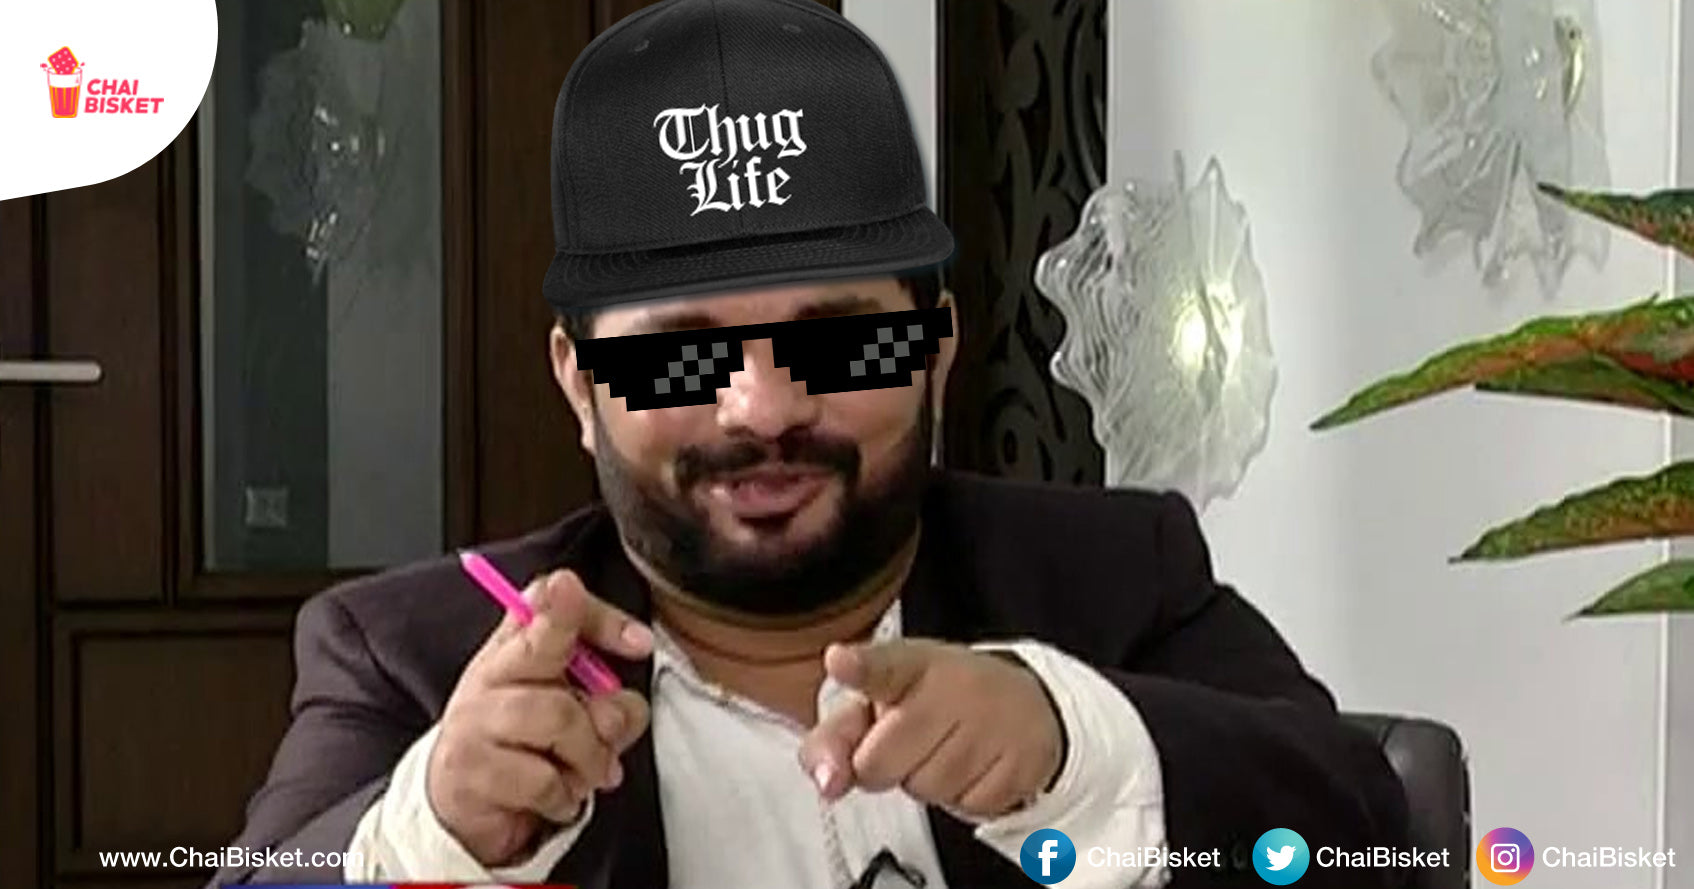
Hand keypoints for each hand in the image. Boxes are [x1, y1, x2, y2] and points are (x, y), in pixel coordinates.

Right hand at [427, 569, 653, 866]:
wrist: (461, 803)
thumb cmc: (523, 746)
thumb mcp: (573, 715)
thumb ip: (609, 706)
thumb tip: (622, 711)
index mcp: (515, 648)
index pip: (546, 604)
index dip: (596, 615)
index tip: (640, 642)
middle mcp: (490, 675)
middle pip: (537, 646)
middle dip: (573, 641)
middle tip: (610, 663)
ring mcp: (474, 720)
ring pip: (558, 718)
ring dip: (590, 754)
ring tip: (589, 771)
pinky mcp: (469, 769)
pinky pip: (542, 778)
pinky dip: (565, 794)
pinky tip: (559, 797)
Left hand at [797, 639, 1063, 819]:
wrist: (1025, 704)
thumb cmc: (936, 703)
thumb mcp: (879, 705)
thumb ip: (835, 740)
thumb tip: (828, 783)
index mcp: (908, 665)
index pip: (881, 666)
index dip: (858, 667)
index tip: (839, 661)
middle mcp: (952, 685)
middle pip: (881, 762)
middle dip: (884, 768)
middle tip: (909, 743)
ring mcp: (992, 720)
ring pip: (926, 790)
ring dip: (927, 783)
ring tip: (946, 751)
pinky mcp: (1022, 758)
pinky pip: (969, 806)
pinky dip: (966, 798)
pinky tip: (977, 766)